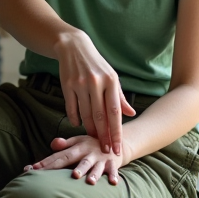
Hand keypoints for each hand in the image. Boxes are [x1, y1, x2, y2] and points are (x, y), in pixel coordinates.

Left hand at [27, 136, 126, 184]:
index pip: (60, 156)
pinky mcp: (112, 164)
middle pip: (78, 162)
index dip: (47, 163)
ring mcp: (101, 159)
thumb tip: (52, 143)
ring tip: (89, 182)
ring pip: (96, 167)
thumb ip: (65, 144)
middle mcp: (88, 153)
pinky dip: (113, 176)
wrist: (116, 141)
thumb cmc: (91, 143)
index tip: (33, 169)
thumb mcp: (78, 141)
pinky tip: (113, 183)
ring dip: (93, 174)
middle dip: (72, 168)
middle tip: (67, 176)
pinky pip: (113, 171)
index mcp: (77, 148)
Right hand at [53, 31, 135, 154]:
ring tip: (94, 139)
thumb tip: (131, 114)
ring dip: (90, 129)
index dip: (116, 132)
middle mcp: (96, 83)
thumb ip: (120, 97)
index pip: (115, 112)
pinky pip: (71, 108)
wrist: (74, 47)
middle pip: (100, 116)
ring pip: (85, 114)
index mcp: (111, 81)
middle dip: (103, 136)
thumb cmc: (97, 65)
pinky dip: (75, 119)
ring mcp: (80, 84)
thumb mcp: (112, 77)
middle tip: (105, 150)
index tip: (117, 147)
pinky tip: (79, 125)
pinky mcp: (67, 85)